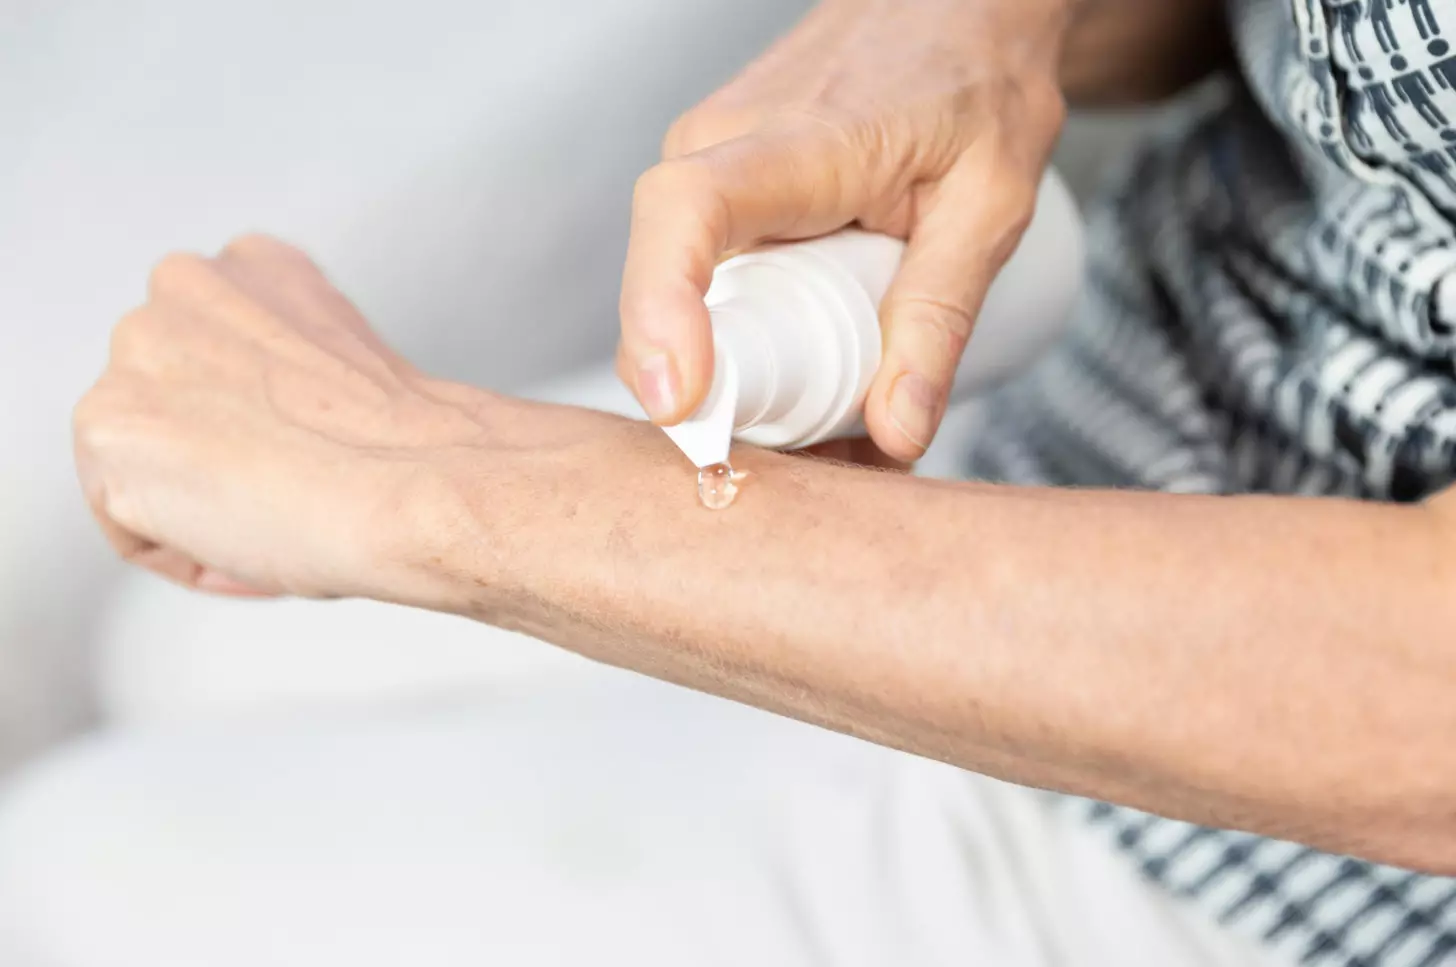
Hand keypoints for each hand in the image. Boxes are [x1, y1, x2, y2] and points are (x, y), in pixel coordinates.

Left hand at [72, 235, 577, 600]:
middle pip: (166, 406)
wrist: (418, 480)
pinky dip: (189, 555)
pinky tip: (252, 541)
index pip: (214, 359)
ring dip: (200, 508)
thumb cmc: (412, 448)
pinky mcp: (109, 427)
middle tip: (290, 495)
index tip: (306, 457)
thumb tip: (267, 427)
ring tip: (277, 518)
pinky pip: (130, 526)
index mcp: (252, 264)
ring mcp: (136, 351)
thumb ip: (283, 367)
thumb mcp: (344, 363)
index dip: (262, 428)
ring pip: (141, 465)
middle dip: (217, 458)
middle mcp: (182, 286)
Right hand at [619, 0, 1070, 460]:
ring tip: (846, 419)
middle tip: (825, 455)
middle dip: (730, 396)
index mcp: (795, 143)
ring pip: (691, 302)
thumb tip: (896, 435)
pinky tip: (821, 374)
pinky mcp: (716, 195)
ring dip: (753, 377)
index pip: (685, 215)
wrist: (955, 11)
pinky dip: (757, 343)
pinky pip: (712, 284)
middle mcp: (721, 150)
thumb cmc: (975, 84)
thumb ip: (941, 318)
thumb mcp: (989, 206)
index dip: (662, 311)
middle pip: (674, 294)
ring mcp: (708, 170)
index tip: (681, 400)